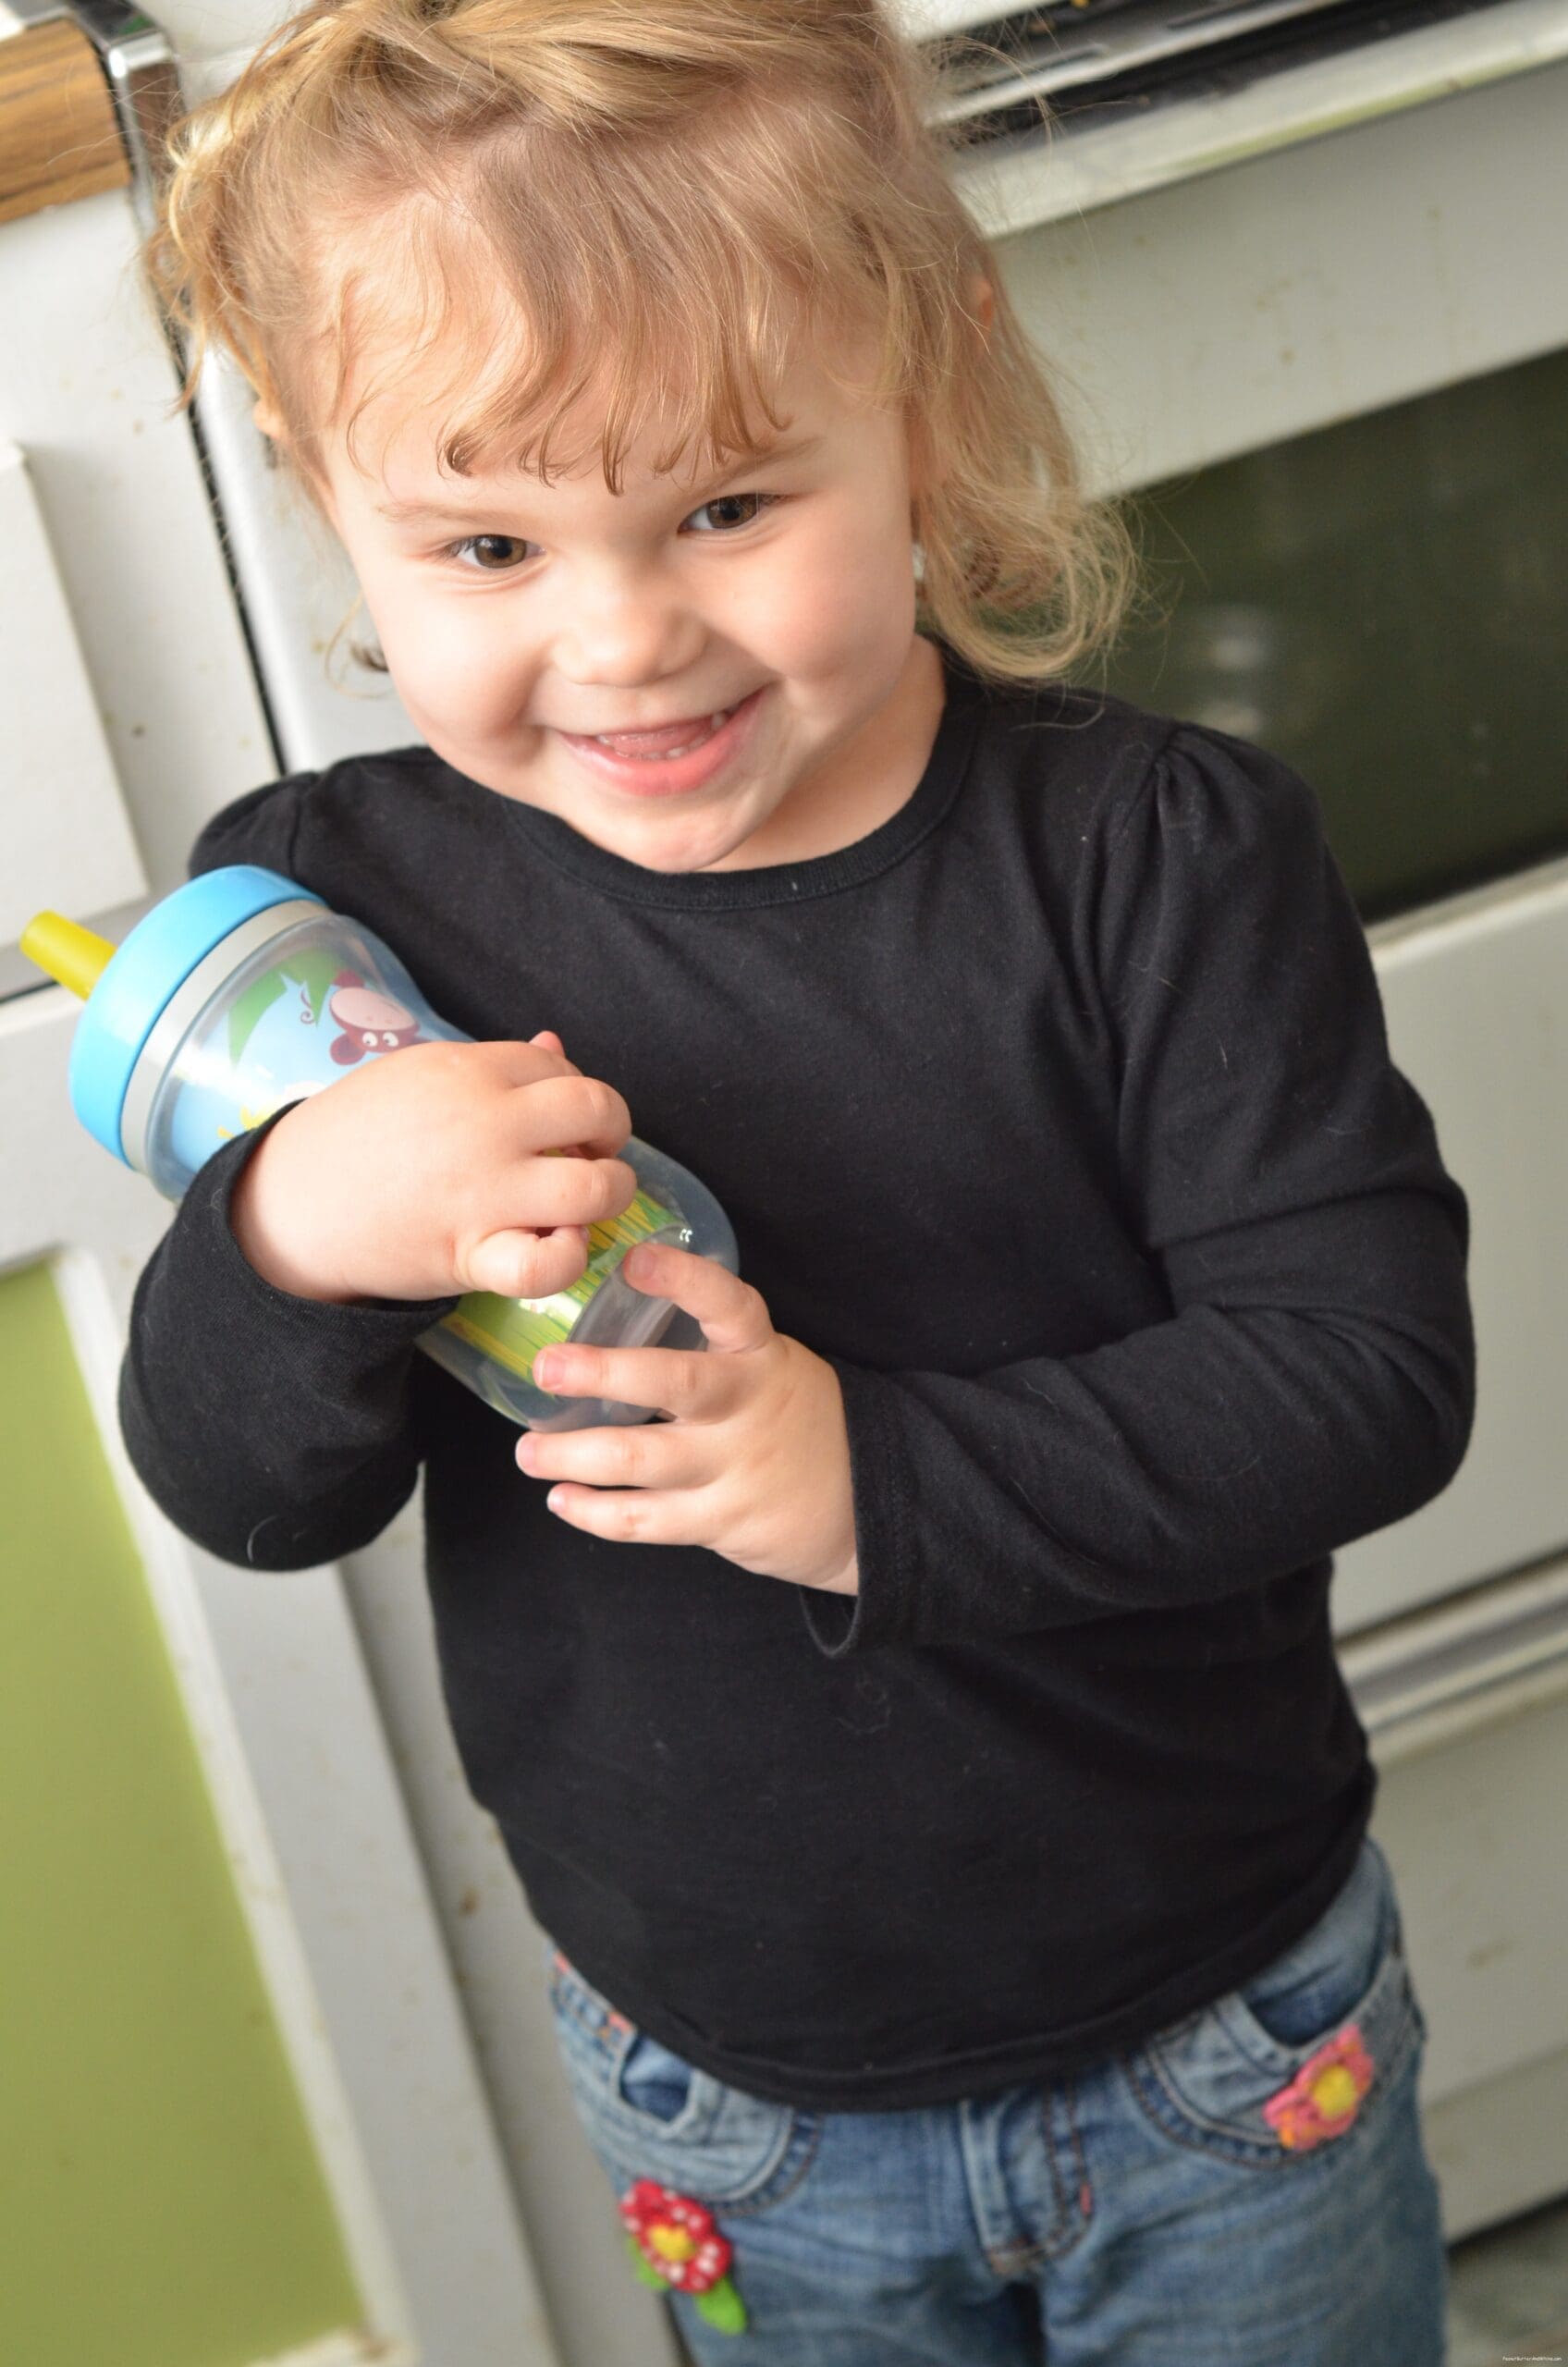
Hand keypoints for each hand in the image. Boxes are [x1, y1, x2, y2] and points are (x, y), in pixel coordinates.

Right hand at [229, 1026, 636, 1305]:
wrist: (293, 1205)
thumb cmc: (357, 1136)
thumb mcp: (417, 1076)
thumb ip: (493, 1063)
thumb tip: (557, 1043)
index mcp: (469, 1070)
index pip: (564, 1069)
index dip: (578, 1095)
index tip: (563, 1122)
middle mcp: (485, 1124)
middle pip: (597, 1111)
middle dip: (612, 1132)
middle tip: (592, 1154)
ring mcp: (482, 1191)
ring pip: (595, 1188)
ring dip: (611, 1194)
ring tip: (588, 1202)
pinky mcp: (471, 1253)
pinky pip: (548, 1265)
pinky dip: (570, 1257)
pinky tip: (560, 1245)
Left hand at [515, 1242, 859, 1595]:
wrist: (866, 1502)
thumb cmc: (790, 1417)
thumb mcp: (770, 1365)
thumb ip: (709, 1345)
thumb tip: (610, 1307)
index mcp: (761, 1354)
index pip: (728, 1304)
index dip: (682, 1280)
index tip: (632, 1259)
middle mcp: (748, 1405)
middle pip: (677, 1383)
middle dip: (604, 1373)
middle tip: (546, 1368)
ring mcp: (737, 1466)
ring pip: (644, 1460)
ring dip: (575, 1456)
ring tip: (527, 1453)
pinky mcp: (724, 1520)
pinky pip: (648, 1520)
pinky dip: (597, 1513)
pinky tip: (562, 1500)